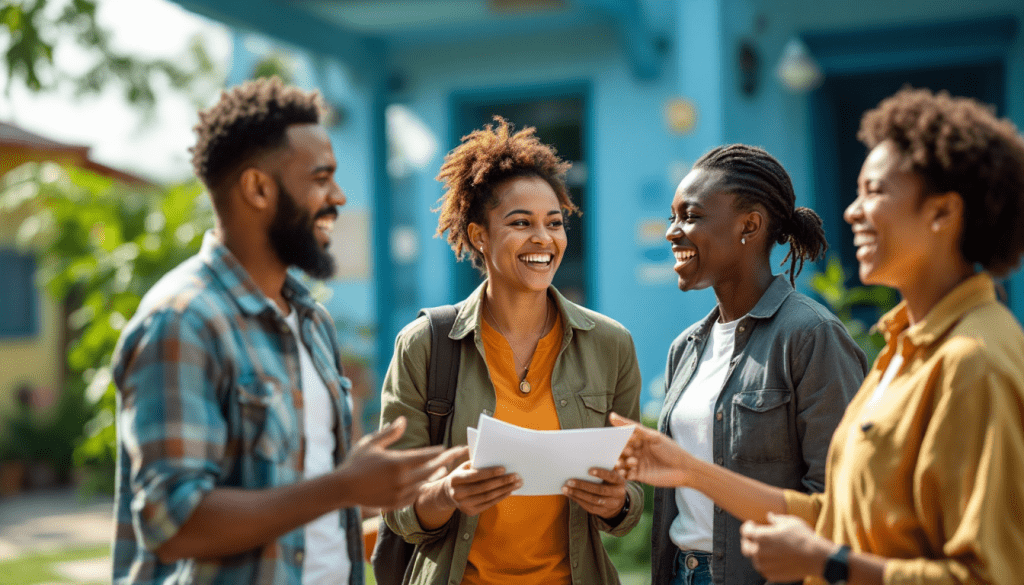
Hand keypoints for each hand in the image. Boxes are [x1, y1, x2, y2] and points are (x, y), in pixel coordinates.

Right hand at [335, 416, 467, 510]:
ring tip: (443, 469)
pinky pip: (414, 495)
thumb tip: (403, 420)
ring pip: (424, 483)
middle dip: (444, 461)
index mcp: (397, 462)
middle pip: (429, 469)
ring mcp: (399, 493)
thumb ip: (390, 433)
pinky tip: (426, 482)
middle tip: (456, 455)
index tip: (446, 447)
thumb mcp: (371, 443)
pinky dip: (422, 488)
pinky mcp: (395, 504)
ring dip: (435, 475)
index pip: (425, 456)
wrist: (342, 488)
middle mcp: (401, 479)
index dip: (438, 452)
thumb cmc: (355, 463)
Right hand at [438, 461, 521, 516]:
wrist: (448, 494)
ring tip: (516, 484)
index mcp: (455, 479)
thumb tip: (496, 460)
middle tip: (515, 476)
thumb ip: (477, 464)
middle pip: (483, 487)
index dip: (489, 472)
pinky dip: (500, 497)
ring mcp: (463, 505)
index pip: (474, 476)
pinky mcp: (470, 512)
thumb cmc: (461, 475)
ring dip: (504, 490)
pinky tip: (509, 491)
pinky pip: (488, 504)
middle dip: (501, 481)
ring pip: (488, 497)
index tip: (504, 468)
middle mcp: (457, 493)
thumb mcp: (464, 467)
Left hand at [562, 467, 626, 518]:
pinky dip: (578, 500)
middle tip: (569, 481)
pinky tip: (570, 494)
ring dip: (577, 494)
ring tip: (566, 488)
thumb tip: (581, 467)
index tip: (589, 470)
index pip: (611, 476)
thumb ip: (601, 473)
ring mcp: (611, 504)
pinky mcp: (603, 512)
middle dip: (583, 486)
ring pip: (593, 500)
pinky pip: (589, 507)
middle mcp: (617, 494)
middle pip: (599, 490)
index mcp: (620, 482)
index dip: (601, 473)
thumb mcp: (610, 478)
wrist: (618, 502)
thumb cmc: (609, 483)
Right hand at [610, 412, 696, 487]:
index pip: (623, 438)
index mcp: (639, 440)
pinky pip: (626, 475)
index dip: (616, 439)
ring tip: (620, 464)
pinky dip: (623, 474)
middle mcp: (637, 451)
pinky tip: (623, 472)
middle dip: (617, 452)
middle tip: (619, 452)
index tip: (609, 439)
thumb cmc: (671, 450)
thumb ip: (633, 427)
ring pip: (622, 463)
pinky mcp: (639, 476)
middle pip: (621, 451)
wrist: (685, 470)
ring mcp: (637, 464)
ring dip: (619, 463)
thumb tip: (612, 415)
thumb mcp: (653, 436)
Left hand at [740, 513, 833, 581]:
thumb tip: (769, 516)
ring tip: (769, 548)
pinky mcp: (771, 575)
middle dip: (748, 540)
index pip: (745, 531)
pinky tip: (775, 558)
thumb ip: (776, 519)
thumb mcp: (790, 521)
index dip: (748, 526)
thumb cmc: (803, 537)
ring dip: (758, 553)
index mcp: (760, 536)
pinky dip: (766, 563)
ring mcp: (764, 565)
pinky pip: (764, 569)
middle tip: (756, 537)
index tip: (752, 524)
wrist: (816, 558)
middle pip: (746, 546)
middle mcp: (758, 551)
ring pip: (755, 558)